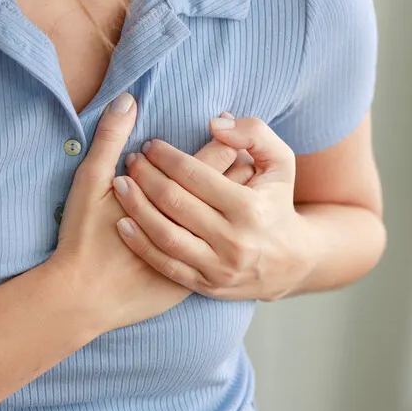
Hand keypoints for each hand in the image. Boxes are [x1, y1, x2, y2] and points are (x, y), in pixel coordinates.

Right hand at [48, 96, 251, 331]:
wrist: (80, 299)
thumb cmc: (82, 237)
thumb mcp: (91, 182)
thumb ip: (110, 139)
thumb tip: (128, 100)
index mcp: (172, 201)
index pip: (207, 163)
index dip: (218, 139)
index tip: (220, 122)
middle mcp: (197, 232)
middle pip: (227, 188)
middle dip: (237, 162)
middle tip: (240, 142)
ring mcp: (202, 261)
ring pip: (231, 218)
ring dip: (239, 191)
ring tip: (244, 168)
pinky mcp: (197, 281)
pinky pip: (225, 245)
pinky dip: (229, 225)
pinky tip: (230, 211)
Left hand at [112, 117, 313, 301]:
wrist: (291, 264)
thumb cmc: (278, 203)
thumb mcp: (281, 162)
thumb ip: (254, 133)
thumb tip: (216, 124)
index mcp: (249, 207)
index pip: (194, 175)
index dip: (166, 156)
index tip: (150, 145)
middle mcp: (234, 240)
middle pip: (174, 202)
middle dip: (145, 176)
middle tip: (131, 160)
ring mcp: (219, 267)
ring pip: (165, 234)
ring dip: (136, 207)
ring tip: (120, 185)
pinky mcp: (207, 286)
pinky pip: (165, 264)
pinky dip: (140, 244)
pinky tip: (123, 222)